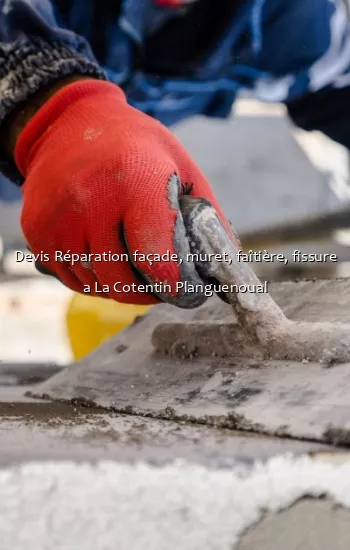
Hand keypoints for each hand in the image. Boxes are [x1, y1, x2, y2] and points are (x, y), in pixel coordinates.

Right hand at [15, 79, 237, 306]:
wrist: (71, 123)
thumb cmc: (134, 145)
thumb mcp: (181, 167)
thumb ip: (206, 217)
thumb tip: (225, 266)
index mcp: (135, 180)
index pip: (157, 259)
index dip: (176, 285)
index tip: (186, 289)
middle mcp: (89, 201)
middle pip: (123, 282)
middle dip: (148, 292)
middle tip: (161, 282)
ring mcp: (58, 218)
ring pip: (97, 284)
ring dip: (120, 285)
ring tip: (132, 261)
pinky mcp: (37, 230)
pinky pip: (71, 277)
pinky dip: (93, 277)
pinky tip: (104, 254)